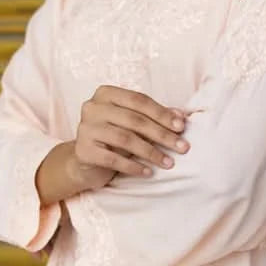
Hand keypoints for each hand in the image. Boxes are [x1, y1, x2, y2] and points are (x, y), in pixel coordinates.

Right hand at [71, 84, 189, 191]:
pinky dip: (133, 166)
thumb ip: (154, 116)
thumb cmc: (113, 138)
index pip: (139, 100)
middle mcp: (92, 107)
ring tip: (168, 162)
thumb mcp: (133, 123)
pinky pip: (113, 159)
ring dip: (151, 152)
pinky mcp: (83, 150)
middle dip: (162, 134)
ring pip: (125, 139)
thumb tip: (181, 116)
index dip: (162, 113)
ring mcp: (85, 128)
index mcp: (106, 93)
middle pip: (134, 120)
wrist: (86, 162)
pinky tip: (148, 172)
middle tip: (182, 147)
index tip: (182, 127)